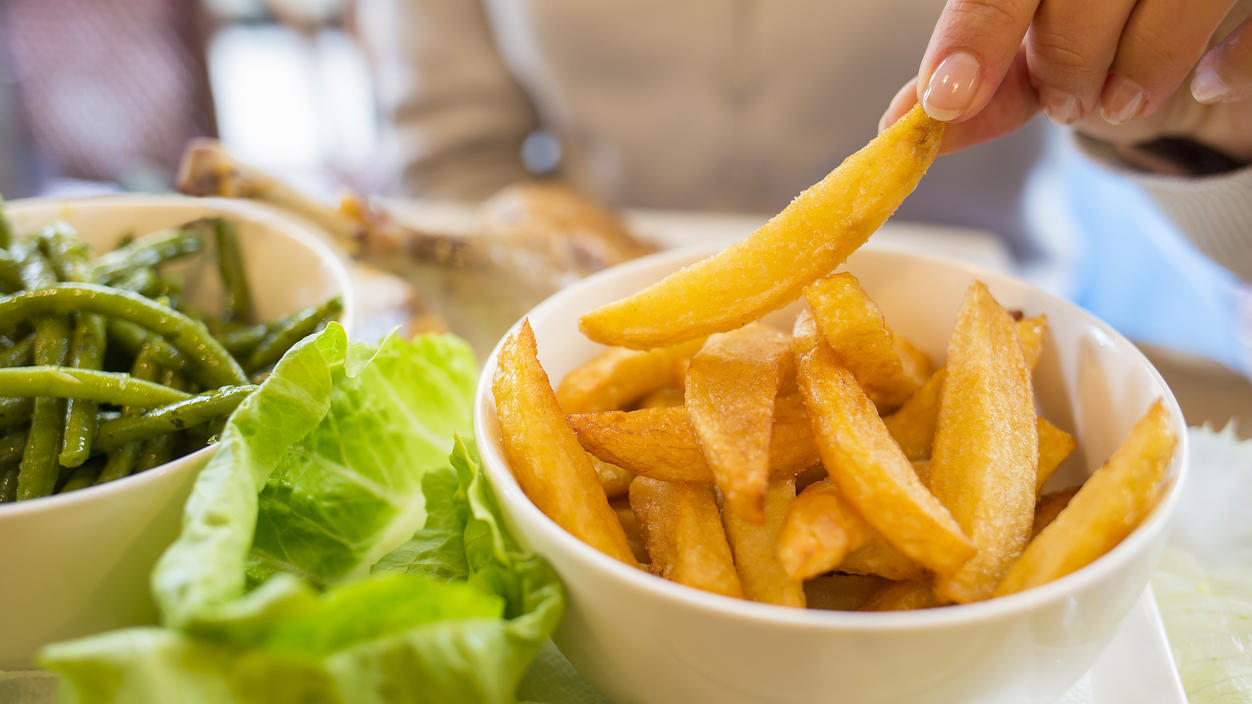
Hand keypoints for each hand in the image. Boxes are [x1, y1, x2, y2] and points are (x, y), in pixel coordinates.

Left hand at [880, 0, 1251, 162]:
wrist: (1181, 18)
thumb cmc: (1095, 23)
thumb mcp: (1030, 46)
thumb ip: (977, 75)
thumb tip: (903, 121)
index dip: (976, 34)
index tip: (948, 95)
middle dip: (1069, 61)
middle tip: (1068, 100)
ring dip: (1141, 67)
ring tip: (1120, 98)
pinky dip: (1232, 66)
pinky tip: (1208, 84)